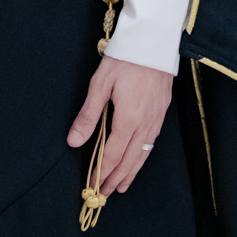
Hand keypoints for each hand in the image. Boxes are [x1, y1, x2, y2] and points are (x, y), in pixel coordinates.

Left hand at [67, 55, 172, 195]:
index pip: (112, 154)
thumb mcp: (100, 84)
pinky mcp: (162, 112)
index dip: (101, 172)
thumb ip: (88, 115)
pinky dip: (142, 158)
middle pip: (129, 160)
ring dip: (130, 173)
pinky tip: (137, 160)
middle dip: (115, 178)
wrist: (154, 41)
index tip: (91, 185)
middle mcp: (145, 123)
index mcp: (128, 119)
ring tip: (120, 186)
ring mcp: (156, 119)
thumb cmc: (125, 58)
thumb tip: (74, 141)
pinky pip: (152, 143)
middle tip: (103, 194)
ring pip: (143, 154)